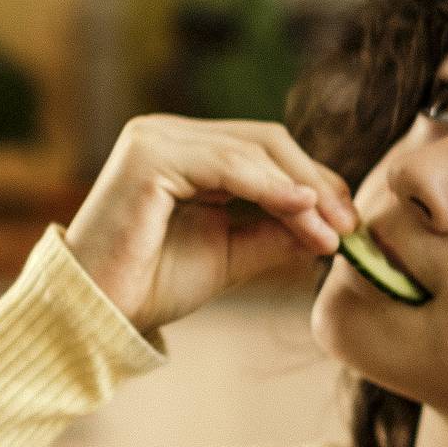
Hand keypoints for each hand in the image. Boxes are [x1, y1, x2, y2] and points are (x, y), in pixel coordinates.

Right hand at [65, 115, 354, 336]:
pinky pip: (225, 164)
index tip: (348, 224)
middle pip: (264, 139)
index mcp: (181, 149)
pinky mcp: (147, 158)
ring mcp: (153, 139)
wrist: (98, 313)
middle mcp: (165, 133)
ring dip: (300, 191)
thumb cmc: (151, 283)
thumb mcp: (230, 253)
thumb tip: (332, 223)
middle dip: (315, 181)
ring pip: (250, 149)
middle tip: (349, 226)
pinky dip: (270, 187)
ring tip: (330, 234)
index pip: (263, 147)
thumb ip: (274, 232)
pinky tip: (299, 210)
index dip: (312, 179)